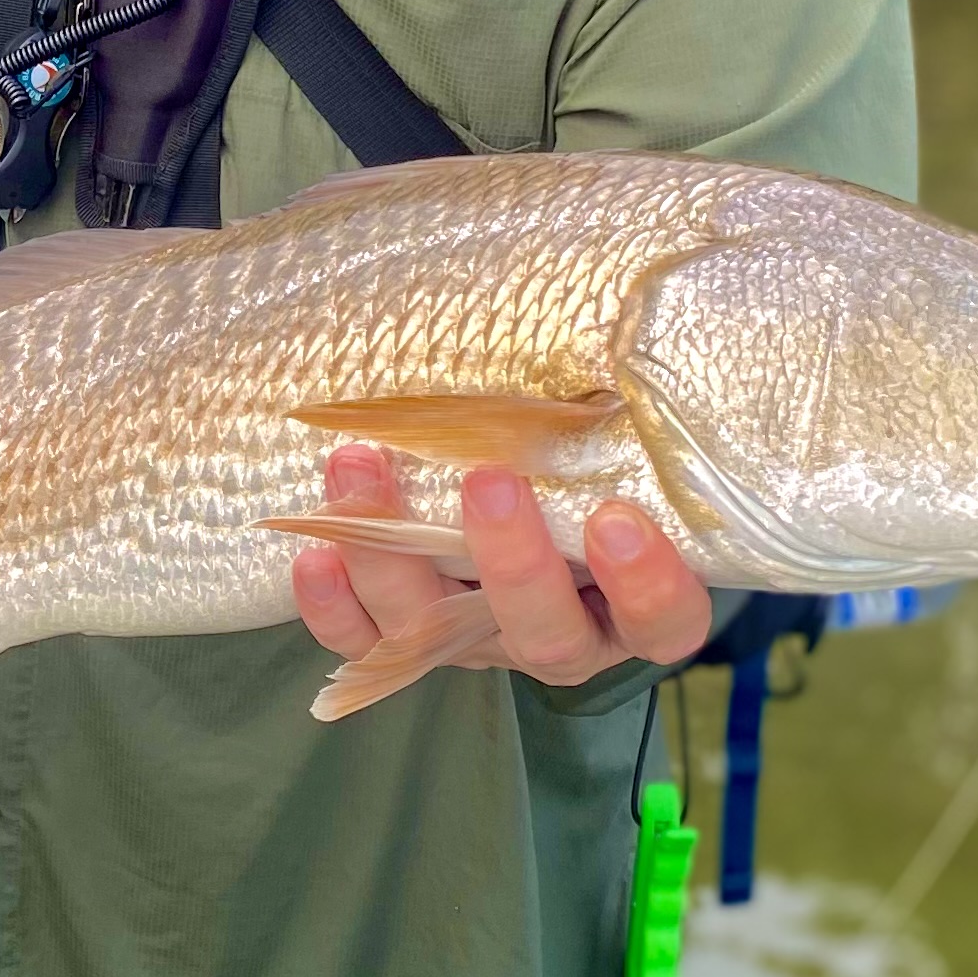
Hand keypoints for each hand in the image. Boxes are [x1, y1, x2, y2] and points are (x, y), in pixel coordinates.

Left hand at [290, 442, 711, 690]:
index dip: (645, 583)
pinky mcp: (416, 638)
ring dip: (396, 564)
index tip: (615, 520)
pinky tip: (315, 555)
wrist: (538, 472)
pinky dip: (337, 608)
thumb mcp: (628, 429)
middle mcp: (566, 633)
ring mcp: (485, 641)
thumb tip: (622, 333)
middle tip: (487, 480)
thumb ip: (631, 404)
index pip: (662, 619)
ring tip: (361, 467)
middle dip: (511, 562)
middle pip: (547, 634)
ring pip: (443, 637)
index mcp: (638, 601)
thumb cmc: (603, 447)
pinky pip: (371, 643)